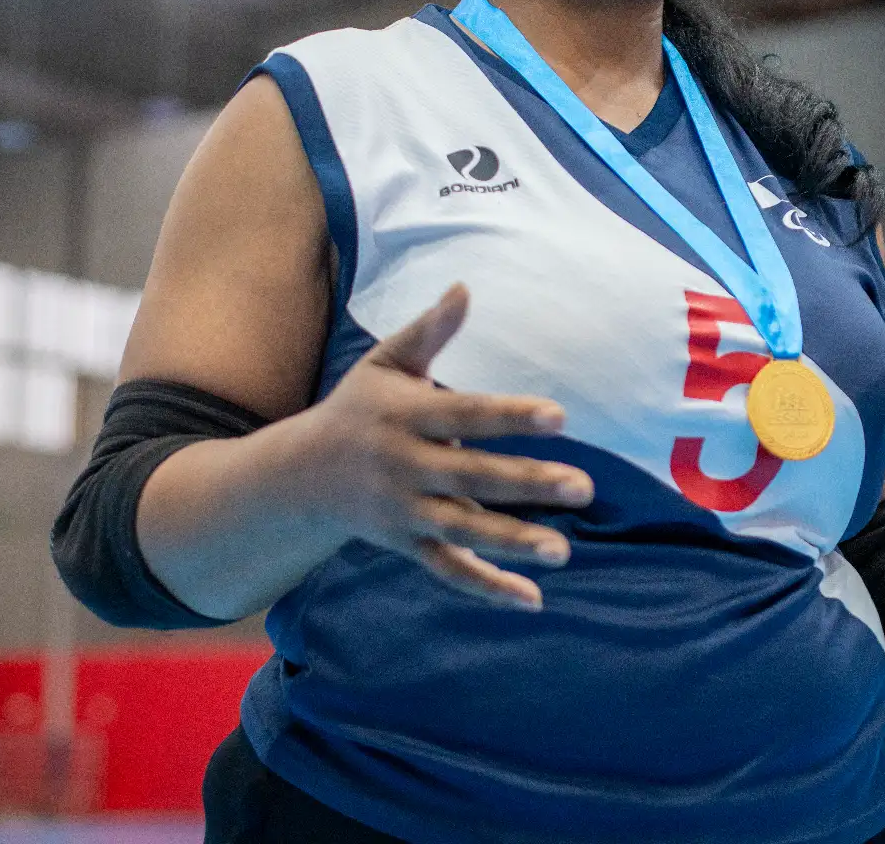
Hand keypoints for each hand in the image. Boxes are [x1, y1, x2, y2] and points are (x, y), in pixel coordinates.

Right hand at [292, 283, 593, 609]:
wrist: (300, 476)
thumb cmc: (358, 408)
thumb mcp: (384, 365)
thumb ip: (428, 332)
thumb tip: (463, 287)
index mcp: (406, 416)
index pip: (466, 415)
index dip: (511, 416)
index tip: (560, 416)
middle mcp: (405, 467)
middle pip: (472, 478)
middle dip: (528, 483)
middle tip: (584, 488)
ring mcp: (404, 511)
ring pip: (463, 530)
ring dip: (512, 542)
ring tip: (562, 551)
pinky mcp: (406, 544)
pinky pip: (448, 569)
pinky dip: (486, 586)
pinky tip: (531, 598)